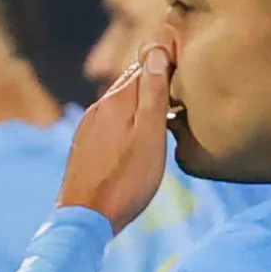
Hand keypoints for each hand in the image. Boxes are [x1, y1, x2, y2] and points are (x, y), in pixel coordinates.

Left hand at [60, 43, 173, 229]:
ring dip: (140, 107)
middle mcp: (98, 107)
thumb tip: (155, 52)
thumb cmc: (125, 181)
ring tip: (161, 121)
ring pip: (119, 105)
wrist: (85, 219)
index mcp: (117, 100)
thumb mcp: (150, 137)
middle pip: (131, 84)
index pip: (145, 67)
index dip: (166, 67)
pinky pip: (109, 124)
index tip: (186, 77)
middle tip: (178, 97)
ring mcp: (89, 127)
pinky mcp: (84, 146)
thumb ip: (153, 95)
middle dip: (153, 86)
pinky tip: (135, 142)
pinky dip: (126, 125)